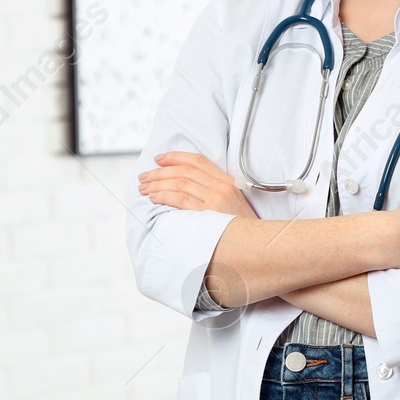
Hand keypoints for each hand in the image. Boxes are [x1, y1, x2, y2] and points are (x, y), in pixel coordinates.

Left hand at [139, 151, 257, 219]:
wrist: (256, 243)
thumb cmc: (239, 225)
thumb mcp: (232, 201)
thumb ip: (213, 190)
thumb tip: (184, 184)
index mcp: (226, 180)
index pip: (198, 160)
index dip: (175, 157)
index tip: (158, 159)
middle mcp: (221, 186)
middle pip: (184, 171)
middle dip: (159, 172)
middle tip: (144, 177)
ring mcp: (215, 199)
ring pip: (180, 183)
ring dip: (157, 184)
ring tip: (144, 189)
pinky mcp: (209, 214)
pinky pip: (181, 200)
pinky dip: (164, 196)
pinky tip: (154, 198)